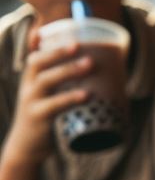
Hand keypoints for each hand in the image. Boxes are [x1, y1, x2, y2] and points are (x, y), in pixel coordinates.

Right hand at [2, 38, 90, 165]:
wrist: (27, 148)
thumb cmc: (46, 117)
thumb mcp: (51, 96)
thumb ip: (67, 83)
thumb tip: (100, 67)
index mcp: (33, 79)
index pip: (36, 55)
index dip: (46, 43)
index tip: (63, 31)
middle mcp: (28, 87)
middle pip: (38, 63)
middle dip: (58, 52)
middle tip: (80, 44)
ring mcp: (31, 102)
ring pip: (46, 80)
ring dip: (68, 70)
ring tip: (90, 64)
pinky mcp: (37, 119)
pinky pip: (53, 106)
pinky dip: (70, 98)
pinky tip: (87, 95)